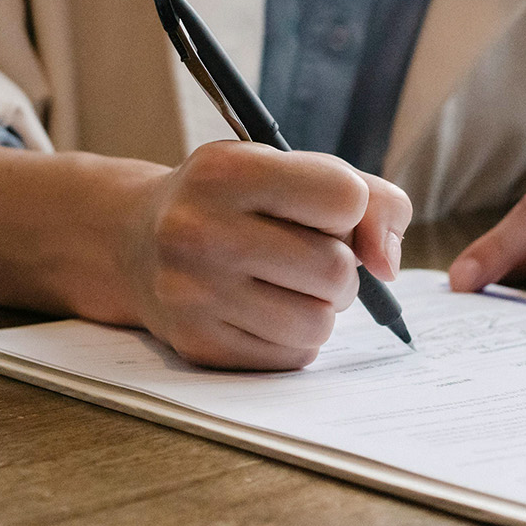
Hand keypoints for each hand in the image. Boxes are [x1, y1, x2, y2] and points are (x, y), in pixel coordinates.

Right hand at [121, 142, 411, 370]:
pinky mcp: (197, 344)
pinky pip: (292, 356)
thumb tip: (388, 264)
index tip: (324, 212)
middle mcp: (200, 230)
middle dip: (341, 268)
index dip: (350, 209)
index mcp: (227, 171)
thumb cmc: (235, 202)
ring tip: (291, 287)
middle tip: (312, 258)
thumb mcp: (289, 169)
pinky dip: (295, 338)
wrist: (137, 242)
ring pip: (318, 322)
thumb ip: (368, 198)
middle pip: (335, 268)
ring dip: (322, 308)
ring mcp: (193, 293)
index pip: (345, 198)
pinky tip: (265, 311)